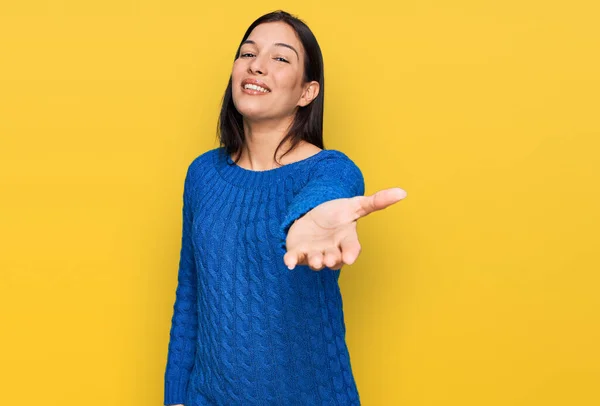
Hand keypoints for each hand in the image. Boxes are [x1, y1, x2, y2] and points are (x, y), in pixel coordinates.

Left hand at [283, 187, 406, 270]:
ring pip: (315, 261)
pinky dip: (291, 261)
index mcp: (346, 240)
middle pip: (333, 258)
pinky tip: (287, 262)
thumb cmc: (336, 214)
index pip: (351, 248)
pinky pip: (295, 259)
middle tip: (330, 259)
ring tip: (315, 260)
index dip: (351, 253)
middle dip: (331, 260)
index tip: (350, 258)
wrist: (312, 216)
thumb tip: (403, 192)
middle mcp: (331, 250)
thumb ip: (376, 201)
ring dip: (315, 262)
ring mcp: (315, 253)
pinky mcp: (298, 253)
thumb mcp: (354, 205)